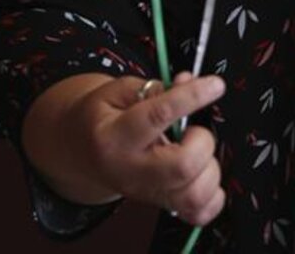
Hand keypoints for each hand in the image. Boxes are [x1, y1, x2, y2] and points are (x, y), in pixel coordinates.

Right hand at [24, 70, 226, 225]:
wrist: (80, 151)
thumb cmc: (101, 117)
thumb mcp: (118, 90)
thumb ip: (155, 86)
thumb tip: (188, 82)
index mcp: (115, 137)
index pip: (159, 116)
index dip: (192, 97)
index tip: (214, 85)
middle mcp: (132, 171)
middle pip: (182, 166)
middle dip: (202, 141)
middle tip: (195, 128)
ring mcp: (147, 193)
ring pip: (194, 194)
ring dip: (209, 167)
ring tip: (196, 149)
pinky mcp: (161, 205)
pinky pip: (198, 212)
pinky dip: (212, 194)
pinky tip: (204, 171)